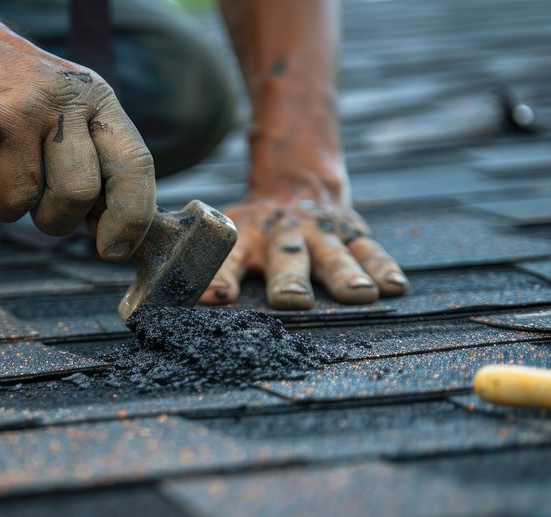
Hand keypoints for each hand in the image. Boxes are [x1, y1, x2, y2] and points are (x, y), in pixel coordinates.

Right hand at [0, 2, 154, 260]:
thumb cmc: (5, 91)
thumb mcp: (62, 109)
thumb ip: (89, 161)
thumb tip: (109, 230)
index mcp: (94, 99)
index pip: (134, 165)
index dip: (131, 217)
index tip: (113, 250)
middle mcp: (61, 100)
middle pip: (76, 195)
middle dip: (54, 220)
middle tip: (34, 207)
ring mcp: (14, 108)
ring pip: (17, 202)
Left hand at [200, 172, 407, 308]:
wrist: (294, 182)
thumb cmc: (248, 230)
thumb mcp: (217, 234)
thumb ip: (194, 264)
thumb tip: (155, 295)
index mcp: (240, 236)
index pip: (226, 258)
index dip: (219, 278)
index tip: (219, 299)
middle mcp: (281, 234)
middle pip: (286, 257)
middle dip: (289, 279)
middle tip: (292, 300)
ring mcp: (320, 232)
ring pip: (333, 254)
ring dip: (345, 275)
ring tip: (359, 296)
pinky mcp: (352, 232)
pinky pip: (370, 250)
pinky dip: (383, 267)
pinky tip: (395, 287)